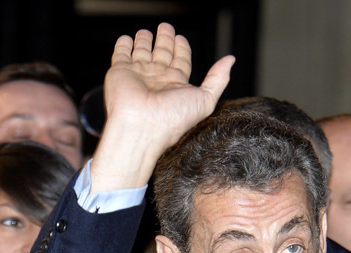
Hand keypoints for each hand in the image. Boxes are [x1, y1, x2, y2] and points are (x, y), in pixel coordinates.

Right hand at [91, 23, 234, 191]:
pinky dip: (123, 45)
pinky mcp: (120, 72)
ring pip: (142, 53)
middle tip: (166, 27)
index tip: (181, 38)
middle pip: (162, 54)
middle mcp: (157, 79)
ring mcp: (139, 75)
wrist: (142, 127)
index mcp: (176, 84)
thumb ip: (217, 79)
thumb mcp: (205, 99)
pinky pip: (121, 55)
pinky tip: (127, 38)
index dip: (181, 49)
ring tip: (146, 32)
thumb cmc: (173, 119)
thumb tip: (230, 60)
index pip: (180, 62)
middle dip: (164, 40)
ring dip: (144, 42)